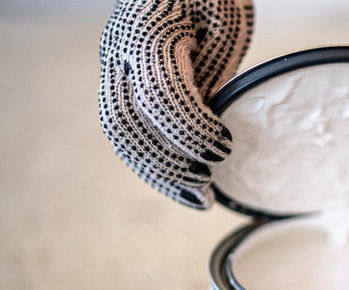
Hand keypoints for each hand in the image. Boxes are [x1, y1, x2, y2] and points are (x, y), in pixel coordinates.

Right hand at [98, 0, 253, 208]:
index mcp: (149, 31)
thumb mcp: (227, 23)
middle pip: (125, 121)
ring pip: (120, 133)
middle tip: (207, 185)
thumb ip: (216, 69)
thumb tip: (215, 122)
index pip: (158, 93)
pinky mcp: (121, 84)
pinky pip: (127, 132)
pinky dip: (153, 164)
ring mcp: (114, 68)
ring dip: (158, 173)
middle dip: (166, 162)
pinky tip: (182, 185)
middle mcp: (119, 51)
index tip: (224, 150)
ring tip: (199, 198)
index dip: (190, 129)